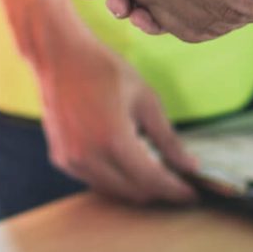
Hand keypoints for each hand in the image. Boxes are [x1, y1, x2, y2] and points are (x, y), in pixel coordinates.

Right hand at [32, 15, 197, 205]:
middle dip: (159, 191)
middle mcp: (89, 157)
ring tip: (156, 170)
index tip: (193, 193)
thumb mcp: (146, 100)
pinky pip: (95, 180)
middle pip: (134, 192)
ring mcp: (72, 161)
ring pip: (114, 190)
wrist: (59, 57)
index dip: (176, 191)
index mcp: (114, 141)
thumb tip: (191, 166)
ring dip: (137, 186)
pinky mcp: (61, 160)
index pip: (152, 181)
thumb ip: (168, 138)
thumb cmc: (105, 71)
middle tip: (178, 182)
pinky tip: (127, 161)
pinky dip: (115, 178)